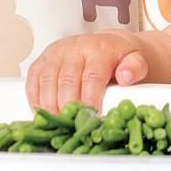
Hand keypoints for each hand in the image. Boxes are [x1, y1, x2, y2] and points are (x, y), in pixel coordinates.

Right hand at [25, 30, 147, 112]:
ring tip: (58, 123)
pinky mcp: (43, 59)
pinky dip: (35, 99)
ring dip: (50, 106)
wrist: (107, 44)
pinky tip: (43, 113)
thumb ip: (135, 68)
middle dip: (68, 107)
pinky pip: (33, 80)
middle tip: (72, 126)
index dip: (90, 99)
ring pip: (47, 81)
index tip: (92, 117)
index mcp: (98, 48)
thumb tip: (126, 76)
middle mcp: (74, 47)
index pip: (91, 76)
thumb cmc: (120, 58)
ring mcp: (56, 52)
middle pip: (66, 81)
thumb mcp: (136, 61)